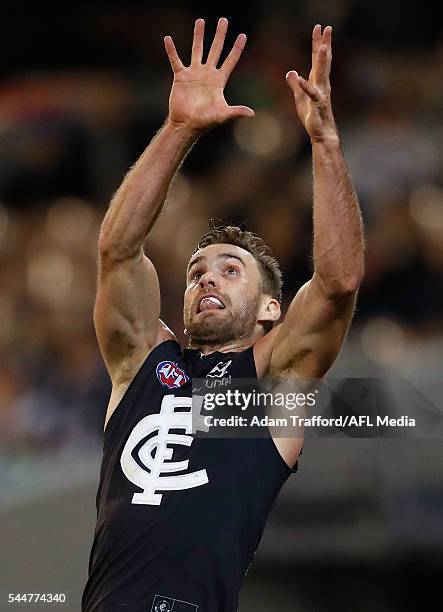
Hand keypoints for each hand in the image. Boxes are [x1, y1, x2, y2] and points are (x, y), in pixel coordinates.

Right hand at [164, 17, 254, 133]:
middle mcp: (207, 74)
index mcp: (219, 81)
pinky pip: (175, 60)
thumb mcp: (222, 115)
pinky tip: (168, 39)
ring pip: (197, 50)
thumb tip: (252, 113)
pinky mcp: (180, 76)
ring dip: (199, 36)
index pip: (230, 60)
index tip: (243, 35)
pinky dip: (171, 50)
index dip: (237, 49)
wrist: (186, 125)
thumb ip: (236, 111)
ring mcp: (194, 73)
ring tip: (201, 21)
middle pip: (215, 49)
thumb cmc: (205, 121)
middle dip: (220, 35)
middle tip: (224, 20)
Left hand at [286, 25, 337, 142]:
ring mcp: (321, 94)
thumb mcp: (300, 98)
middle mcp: (322, 84)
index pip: (318, 59)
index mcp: (317, 81)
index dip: (318, 44)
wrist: (321, 133)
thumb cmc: (312, 116)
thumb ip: (295, 85)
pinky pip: (310, 94)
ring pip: (322, 74)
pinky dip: (304, 86)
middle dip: (324, 44)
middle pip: (323, 61)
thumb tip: (290, 72)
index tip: (320, 28)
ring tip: (323, 47)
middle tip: (327, 28)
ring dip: (322, 60)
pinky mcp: (316, 105)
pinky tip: (300, 77)